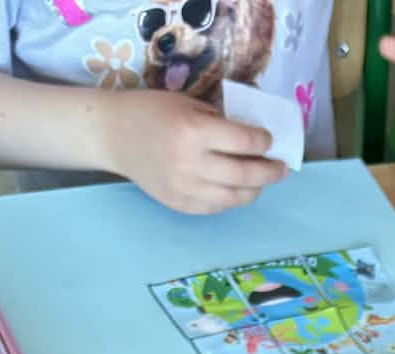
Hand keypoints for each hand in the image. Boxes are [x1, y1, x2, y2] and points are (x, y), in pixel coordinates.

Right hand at [97, 92, 285, 212]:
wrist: (113, 135)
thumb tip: (253, 139)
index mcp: (193, 131)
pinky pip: (216, 207)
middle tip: (281, 168)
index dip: (262, 141)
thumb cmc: (152, 112)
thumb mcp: (187, 104)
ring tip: (262, 181)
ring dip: (255, 189)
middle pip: (245, 174)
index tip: (268, 140)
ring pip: (235, 197)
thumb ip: (219, 122)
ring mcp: (185, 188)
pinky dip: (232, 199)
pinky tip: (237, 189)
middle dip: (269, 171)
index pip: (243, 141)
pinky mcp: (180, 204)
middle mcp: (191, 163)